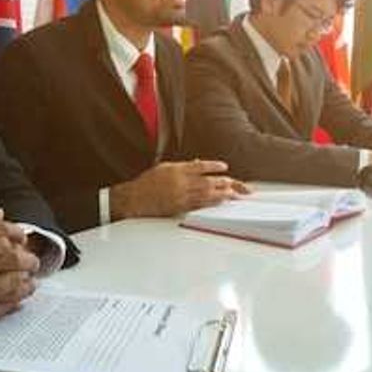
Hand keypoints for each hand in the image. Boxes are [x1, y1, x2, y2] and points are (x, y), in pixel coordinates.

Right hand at [0, 208, 40, 331]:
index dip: (15, 232)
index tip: (22, 237)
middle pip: (9, 254)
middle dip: (26, 257)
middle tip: (33, 261)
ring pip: (9, 279)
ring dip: (23, 280)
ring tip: (29, 280)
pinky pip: (0, 303)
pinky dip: (13, 300)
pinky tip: (19, 299)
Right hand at [109, 159, 248, 219]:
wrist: (134, 199)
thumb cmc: (147, 183)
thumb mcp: (163, 167)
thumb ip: (182, 166)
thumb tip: (197, 163)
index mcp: (176, 169)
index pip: (199, 166)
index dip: (213, 166)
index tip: (224, 167)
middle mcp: (180, 182)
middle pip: (207, 181)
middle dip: (225, 182)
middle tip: (238, 185)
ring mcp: (180, 195)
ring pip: (206, 194)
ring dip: (222, 193)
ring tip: (234, 193)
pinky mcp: (179, 207)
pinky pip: (199, 204)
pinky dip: (211, 202)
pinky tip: (220, 202)